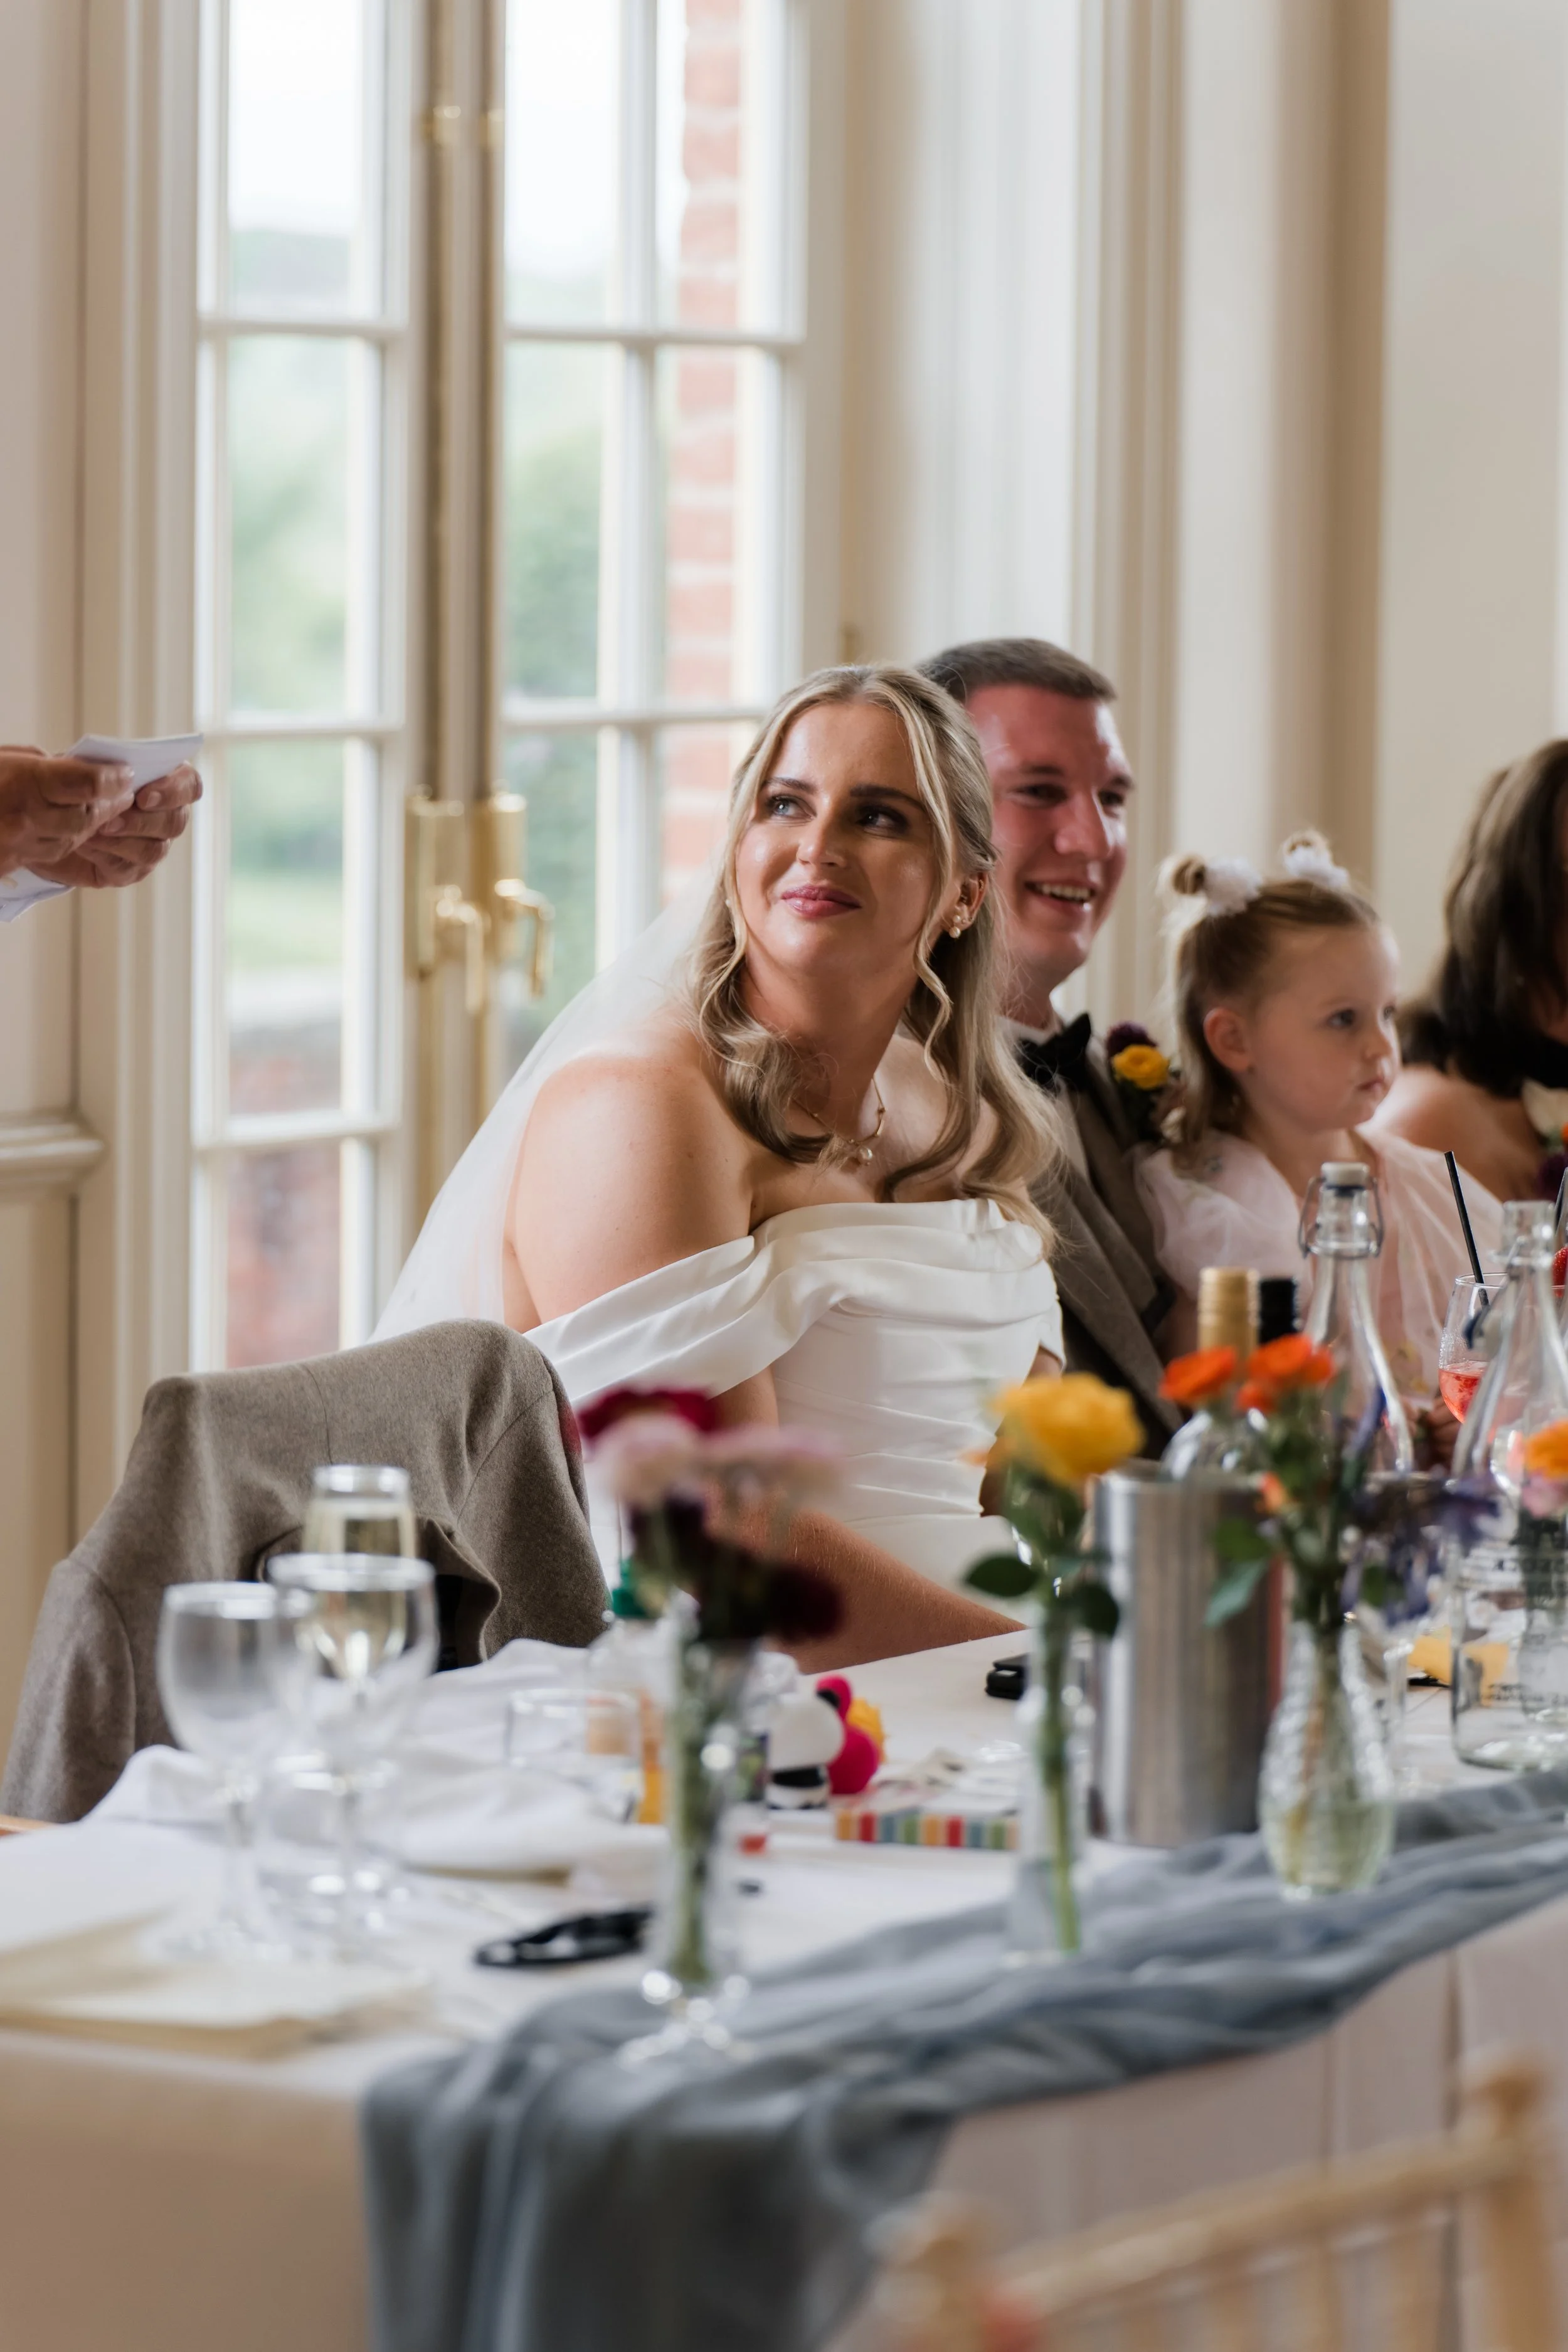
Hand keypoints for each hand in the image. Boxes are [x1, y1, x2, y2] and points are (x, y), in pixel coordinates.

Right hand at [0, 746, 134, 871]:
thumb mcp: (12, 758)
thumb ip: (53, 767)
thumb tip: (91, 771)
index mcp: (24, 782)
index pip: (89, 784)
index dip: (114, 780)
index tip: (126, 774)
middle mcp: (24, 818)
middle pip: (88, 816)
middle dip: (111, 805)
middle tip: (125, 795)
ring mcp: (18, 845)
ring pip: (75, 838)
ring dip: (94, 824)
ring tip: (105, 809)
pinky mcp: (12, 862)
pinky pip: (54, 852)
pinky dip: (69, 838)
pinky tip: (73, 826)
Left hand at [26, 761, 202, 890]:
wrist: (51, 814)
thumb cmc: (76, 782)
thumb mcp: (86, 764)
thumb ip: (106, 764)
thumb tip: (116, 773)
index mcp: (166, 782)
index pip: (190, 785)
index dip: (174, 792)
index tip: (143, 796)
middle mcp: (167, 816)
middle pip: (175, 822)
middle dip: (142, 821)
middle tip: (110, 819)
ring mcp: (152, 845)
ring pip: (154, 850)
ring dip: (122, 840)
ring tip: (94, 830)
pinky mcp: (131, 870)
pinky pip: (127, 869)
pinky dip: (104, 855)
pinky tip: (85, 844)